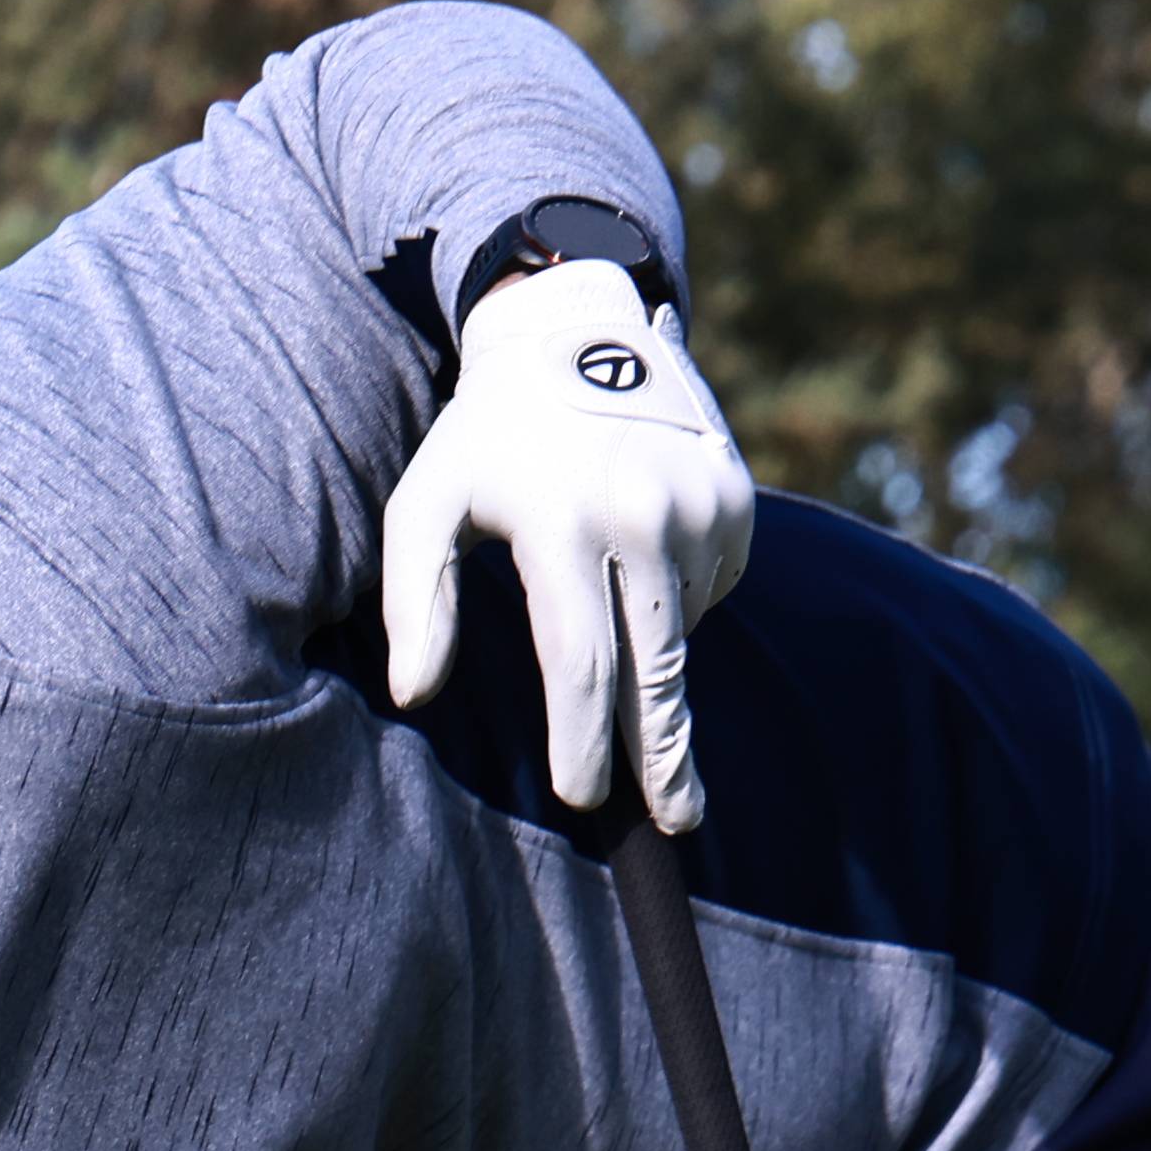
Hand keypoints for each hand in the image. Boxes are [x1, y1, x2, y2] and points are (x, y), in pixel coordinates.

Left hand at [381, 250, 746, 832]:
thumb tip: (414, 694)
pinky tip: (640, 552)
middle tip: (675, 820)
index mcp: (562, 521)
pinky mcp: (736, 499)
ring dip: (649, 650)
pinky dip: (678, 596)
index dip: (585, 741)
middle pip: (656, 671)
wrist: (578, 330)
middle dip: (663, 756)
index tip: (585, 797)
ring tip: (605, 587)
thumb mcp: (427, 502)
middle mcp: (643, 515)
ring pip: (681, 631)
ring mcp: (700, 505)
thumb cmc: (487, 437)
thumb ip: (416, 600)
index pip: (582, 662)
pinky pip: (711, 588)